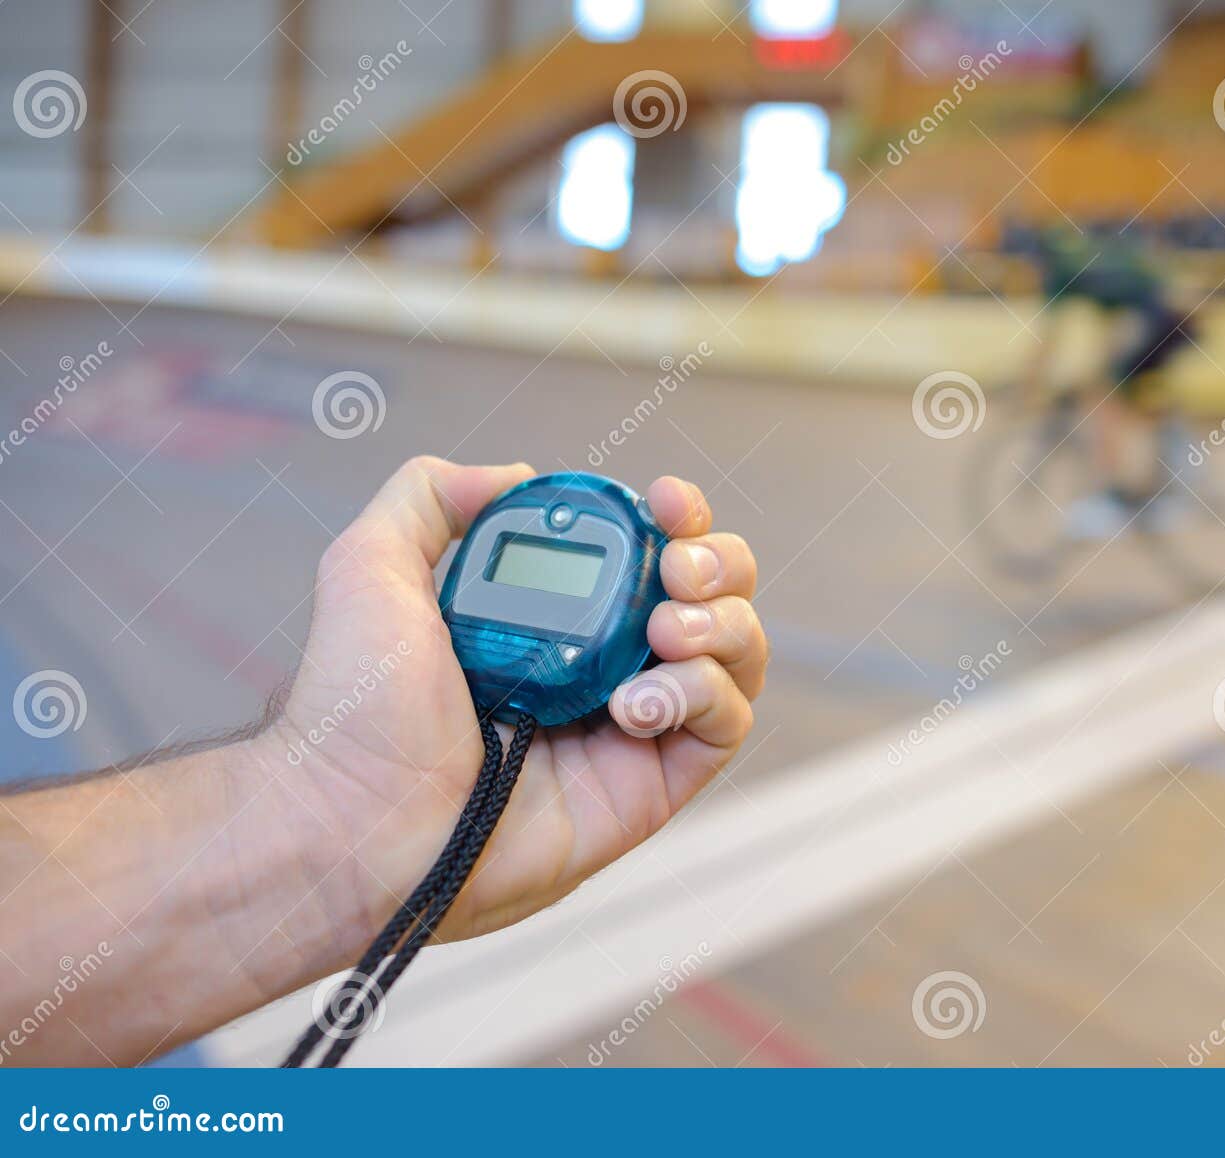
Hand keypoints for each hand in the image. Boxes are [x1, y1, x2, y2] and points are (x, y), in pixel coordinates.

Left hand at [269, 456, 765, 945]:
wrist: (361, 820)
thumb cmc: (355, 711)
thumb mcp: (369, 569)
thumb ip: (426, 497)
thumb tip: (514, 474)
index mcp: (553, 614)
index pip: (647, 550)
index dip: (675, 517)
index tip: (663, 501)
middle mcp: (604, 664)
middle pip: (715, 595)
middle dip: (719, 564)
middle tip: (673, 573)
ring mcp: (633, 727)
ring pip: (736, 656)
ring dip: (721, 625)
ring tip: (664, 635)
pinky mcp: (651, 787)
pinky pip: (724, 727)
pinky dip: (703, 695)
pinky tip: (638, 704)